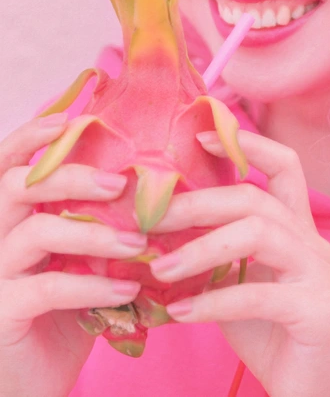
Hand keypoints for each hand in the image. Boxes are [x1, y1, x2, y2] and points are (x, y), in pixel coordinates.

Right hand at [0, 113, 145, 396]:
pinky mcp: (3, 312)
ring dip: (94, 234)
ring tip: (139, 244)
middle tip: (120, 184)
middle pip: (19, 185)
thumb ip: (98, 225)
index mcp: (11, 217)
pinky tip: (128, 291)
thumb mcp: (80, 263)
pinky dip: (92, 285)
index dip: (32, 136)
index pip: (8, 164)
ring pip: (37, 232)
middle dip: (71, 176)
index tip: (72, 119)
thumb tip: (154, 187)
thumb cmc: (62, 315)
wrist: (30, 385)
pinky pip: (46, 287)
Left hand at [149, 130, 329, 396]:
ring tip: (159, 268)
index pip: (284, 165)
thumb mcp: (235, 279)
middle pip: (255, 198)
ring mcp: (318, 273)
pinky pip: (257, 294)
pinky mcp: (316, 310)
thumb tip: (155, 226)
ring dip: (201, 248)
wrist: (311, 392)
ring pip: (258, 233)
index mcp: (295, 226)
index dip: (248, 143)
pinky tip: (179, 313)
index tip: (201, 136)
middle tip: (151, 217)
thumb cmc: (266, 330)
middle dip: (198, 202)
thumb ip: (212, 250)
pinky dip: (212, 301)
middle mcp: (312, 241)